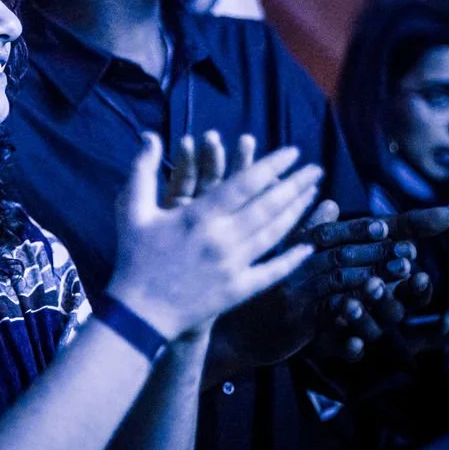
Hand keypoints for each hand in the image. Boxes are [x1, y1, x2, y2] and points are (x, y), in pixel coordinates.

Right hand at [109, 133, 320, 339]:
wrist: (139, 314)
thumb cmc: (134, 257)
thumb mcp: (132, 210)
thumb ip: (141, 170)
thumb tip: (150, 135)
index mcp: (198, 216)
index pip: (245, 183)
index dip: (272, 165)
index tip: (292, 152)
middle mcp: (222, 238)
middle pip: (269, 206)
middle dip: (295, 185)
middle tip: (316, 169)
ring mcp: (234, 265)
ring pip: (274, 233)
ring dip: (297, 212)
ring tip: (314, 194)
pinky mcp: (239, 290)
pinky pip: (273, 271)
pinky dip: (293, 258)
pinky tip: (309, 246)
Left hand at [301, 209, 448, 360]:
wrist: (296, 278)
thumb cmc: (344, 252)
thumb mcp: (369, 234)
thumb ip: (406, 225)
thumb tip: (446, 213)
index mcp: (392, 286)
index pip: (414, 292)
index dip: (417, 286)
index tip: (416, 273)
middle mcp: (379, 310)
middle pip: (393, 311)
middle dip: (386, 298)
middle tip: (375, 283)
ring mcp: (358, 327)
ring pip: (371, 330)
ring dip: (365, 318)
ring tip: (350, 303)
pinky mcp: (335, 341)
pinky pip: (347, 350)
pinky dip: (351, 347)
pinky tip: (349, 341)